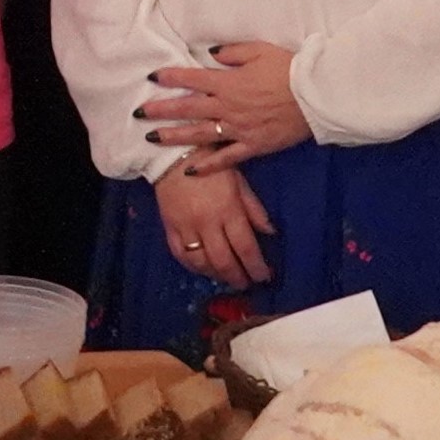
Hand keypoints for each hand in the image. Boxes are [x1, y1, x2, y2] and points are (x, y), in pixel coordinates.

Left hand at [142, 42, 308, 175]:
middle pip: (188, 108)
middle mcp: (228, 106)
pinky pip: (226, 159)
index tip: (152, 77)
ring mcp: (239, 129)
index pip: (191, 78)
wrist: (316, 95)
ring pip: (200, 134)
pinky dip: (208, 166)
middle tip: (139, 114)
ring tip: (152, 139)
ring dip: (174, 137)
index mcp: (228, 82)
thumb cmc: (289, 69)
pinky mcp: (253, 146)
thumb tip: (211, 54)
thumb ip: (232, 52)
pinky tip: (190, 170)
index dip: (170, 78)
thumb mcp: (260, 50)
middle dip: (161, 110)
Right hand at [156, 165, 273, 290]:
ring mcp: (186, 227)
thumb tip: (270, 232)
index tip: (264, 277)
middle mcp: (207, 223)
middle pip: (224, 261)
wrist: (173, 156)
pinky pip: (181, 256)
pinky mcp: (170, 228)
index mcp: (228, 209)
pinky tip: (204, 269)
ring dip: (216, 275)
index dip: (256, 267)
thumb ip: (254, 209)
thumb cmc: (213, 167)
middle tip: (246, 283)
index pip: (245, 247)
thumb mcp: (240, 182)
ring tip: (227, 277)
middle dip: (238, 277)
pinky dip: (194, 267)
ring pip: (202, 263)